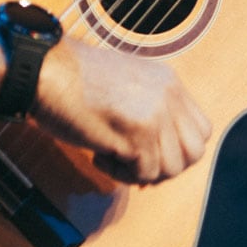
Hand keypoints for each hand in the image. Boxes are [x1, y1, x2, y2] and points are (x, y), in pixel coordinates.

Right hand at [34, 34, 210, 183]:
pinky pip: (145, 174)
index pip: (201, 130)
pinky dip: (121, 175)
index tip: (149, 153)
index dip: (177, 150)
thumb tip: (158, 157)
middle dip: (165, 166)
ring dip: (142, 173)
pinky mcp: (138, 134)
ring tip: (112, 157)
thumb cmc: (72, 80)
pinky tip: (99, 156)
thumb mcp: (126, 86)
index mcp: (168, 81)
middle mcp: (168, 95)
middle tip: (134, 162)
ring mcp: (156, 114)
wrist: (45, 71)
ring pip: (172, 168)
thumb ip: (149, 111)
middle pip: (194, 153)